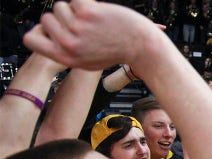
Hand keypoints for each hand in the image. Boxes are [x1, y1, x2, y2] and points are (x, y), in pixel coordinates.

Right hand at [24, 0, 160, 68]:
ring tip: (96, 21)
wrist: (141, 46)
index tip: (55, 30)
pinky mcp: (87, 13)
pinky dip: (88, 1)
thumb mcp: (87, 59)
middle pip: (47, 17)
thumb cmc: (116, 51)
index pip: (29, 40)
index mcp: (64, 57)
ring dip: (77, 9)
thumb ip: (67, 49)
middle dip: (64, 17)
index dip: (40, 31)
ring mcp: (76, 28)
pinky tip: (101, 13)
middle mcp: (67, 44)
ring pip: (61, 5)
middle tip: (86, 26)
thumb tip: (49, 34)